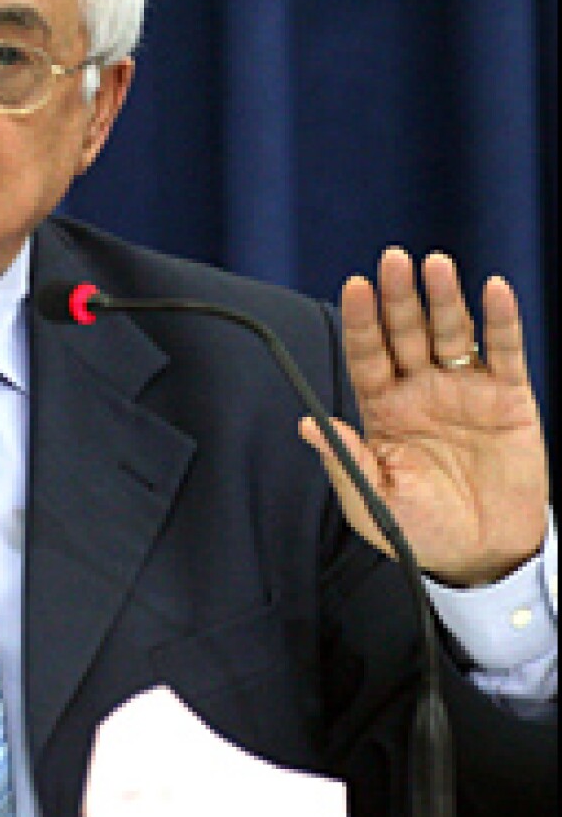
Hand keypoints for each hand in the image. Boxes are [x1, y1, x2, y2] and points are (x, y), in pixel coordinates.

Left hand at [299, 246, 549, 585]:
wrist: (484, 555)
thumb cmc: (422, 528)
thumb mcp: (375, 501)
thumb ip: (347, 460)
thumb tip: (308, 425)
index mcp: (384, 407)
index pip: (368, 353)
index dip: (362, 321)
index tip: (355, 287)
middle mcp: (420, 388)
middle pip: (406, 331)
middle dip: (399, 297)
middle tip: (392, 261)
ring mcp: (464, 388)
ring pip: (451, 332)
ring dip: (444, 298)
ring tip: (435, 266)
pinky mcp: (508, 397)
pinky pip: (504, 351)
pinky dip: (502, 320)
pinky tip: (494, 291)